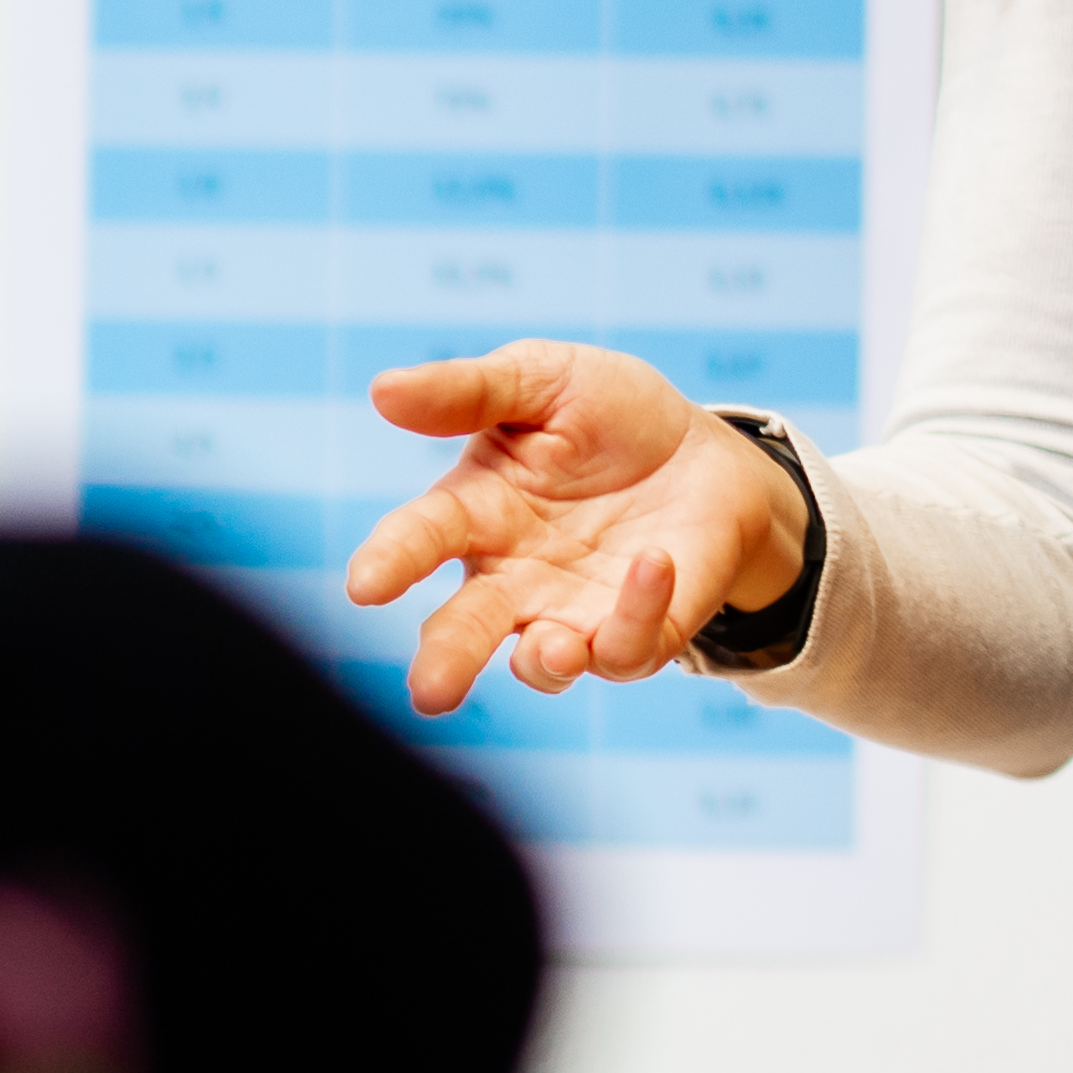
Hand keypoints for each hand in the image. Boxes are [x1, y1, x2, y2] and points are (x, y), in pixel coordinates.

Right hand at [343, 340, 813, 716]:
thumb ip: (469, 392)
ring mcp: (573, 613)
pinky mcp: (639, 632)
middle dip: (446, 659)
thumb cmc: (609, 414)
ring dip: (544, 661)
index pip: (418, 540)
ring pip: (544, 662)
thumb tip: (383, 389)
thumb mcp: (542, 380)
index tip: (364, 587)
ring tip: (553, 647)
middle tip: (430, 692)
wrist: (708, 449)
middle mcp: (512, 578)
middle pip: (464, 629)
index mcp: (474, 513)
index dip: (389, 562)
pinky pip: (629, 645)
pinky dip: (638, 613)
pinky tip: (651, 562)